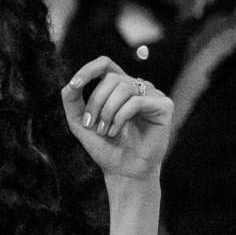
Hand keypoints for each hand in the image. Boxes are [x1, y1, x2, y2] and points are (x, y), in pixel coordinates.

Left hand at [61, 57, 172, 181]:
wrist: (123, 169)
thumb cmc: (104, 146)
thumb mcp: (80, 122)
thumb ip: (72, 100)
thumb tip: (71, 83)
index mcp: (118, 87)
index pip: (105, 64)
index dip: (88, 69)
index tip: (75, 84)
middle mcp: (137, 87)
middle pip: (111, 78)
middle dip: (95, 102)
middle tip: (91, 125)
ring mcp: (152, 94)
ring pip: (123, 88)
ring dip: (107, 111)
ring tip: (105, 130)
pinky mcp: (164, 105)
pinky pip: (137, 101)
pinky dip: (121, 117)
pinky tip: (116, 131)